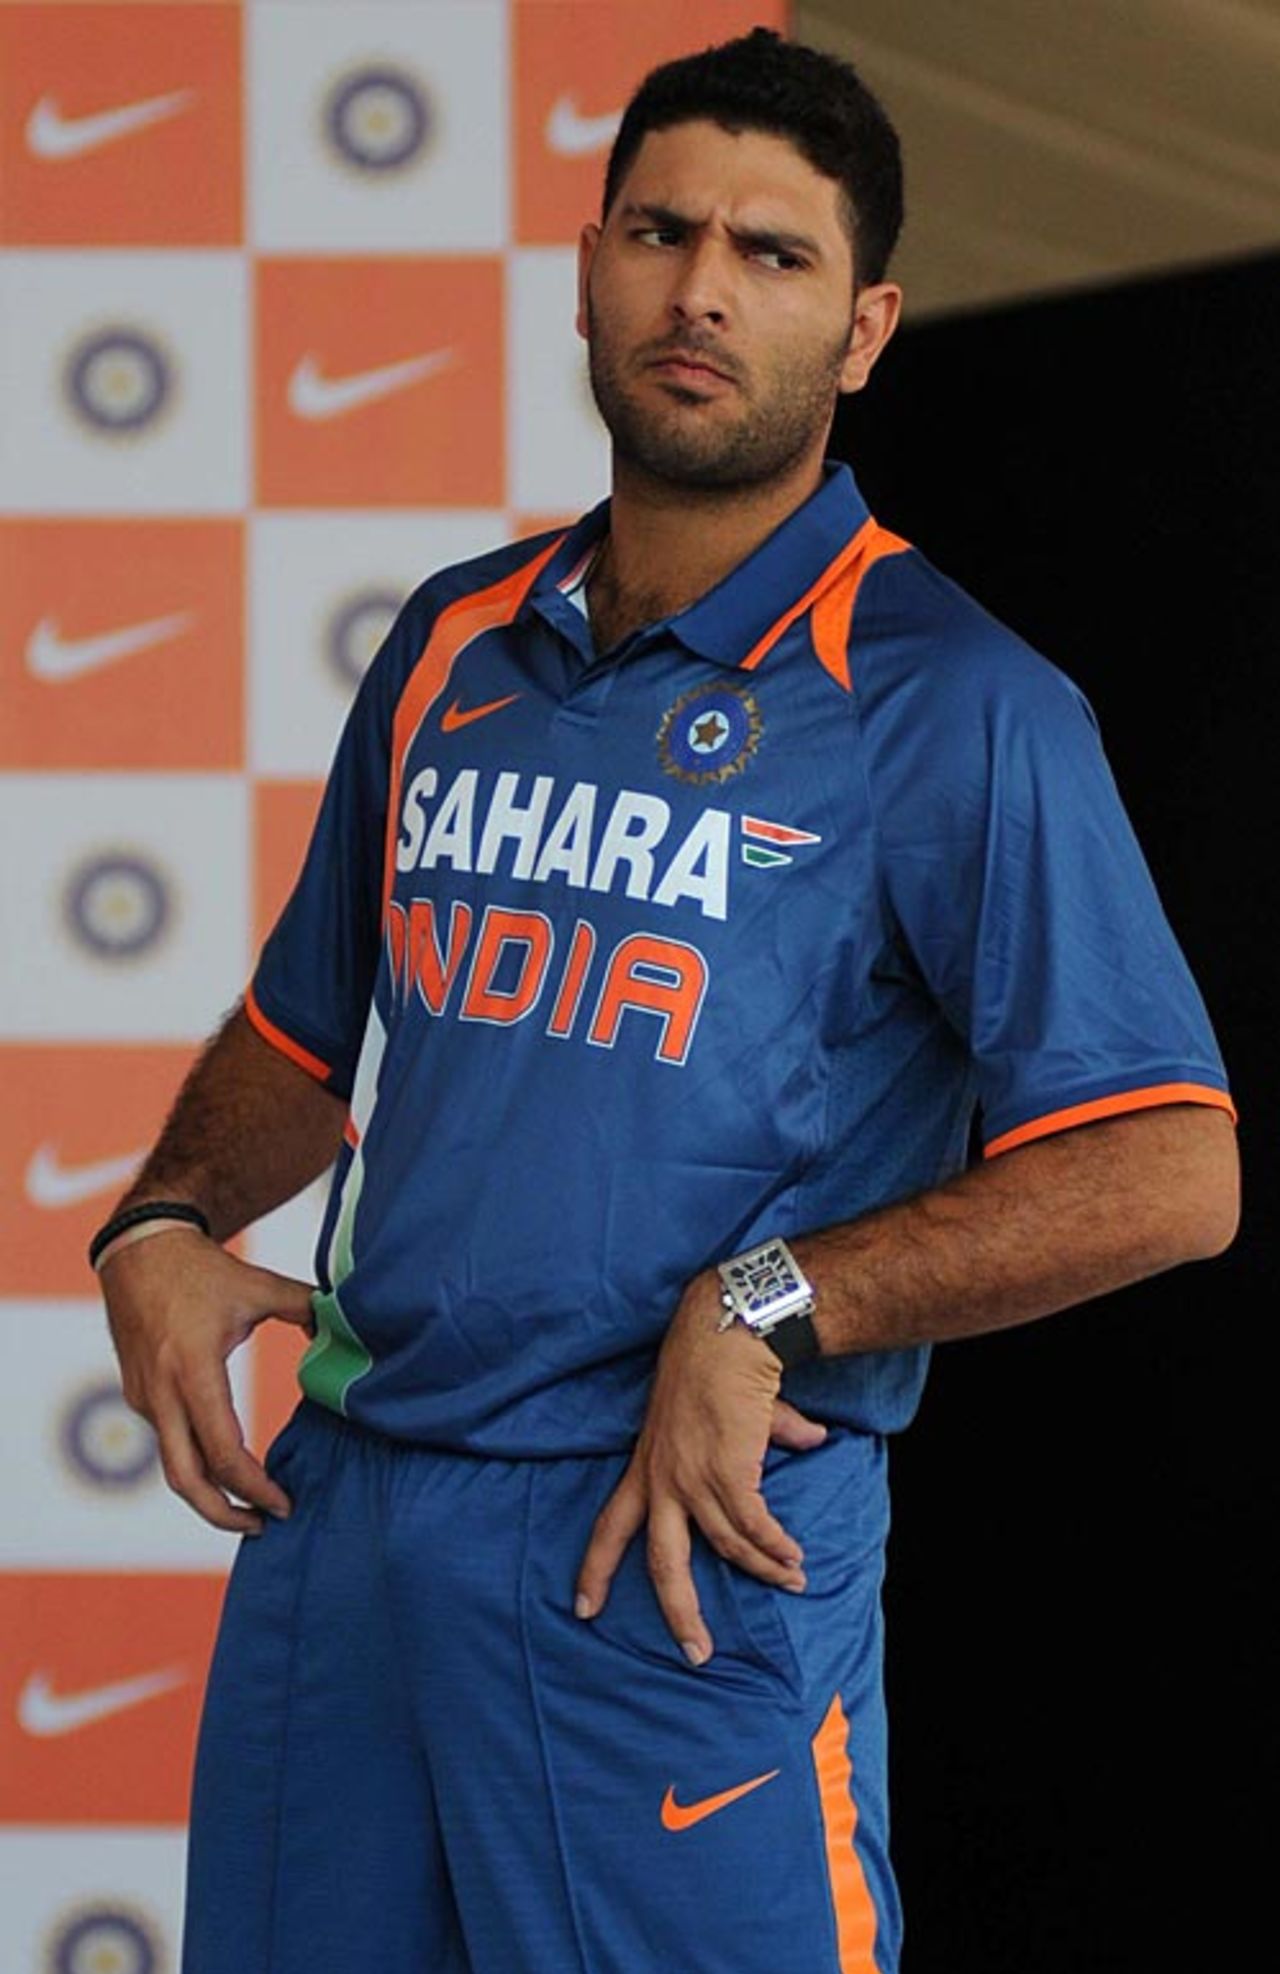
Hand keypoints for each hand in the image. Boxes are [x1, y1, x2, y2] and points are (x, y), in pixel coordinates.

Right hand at [101, 1228, 314, 1533]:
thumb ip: (307, 1307)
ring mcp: (144, 1397)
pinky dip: (195, 1464)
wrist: (139, 1250)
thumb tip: (343, 1328)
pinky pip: (168, 1443)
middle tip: (264, 1526)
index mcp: (193, 1369)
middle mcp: (162, 1392)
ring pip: (174, 1466)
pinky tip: (226, 1466)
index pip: (223, 1451)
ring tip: (249, 1506)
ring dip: (209, 1493)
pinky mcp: (138, 1395)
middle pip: (185, 1481)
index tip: (285, 1502)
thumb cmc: (202, 1269)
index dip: (255, 1486)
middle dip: (223, 1515)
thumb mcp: (259, 1285)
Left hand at [574, 1273, 826, 1663]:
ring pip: (726, 1544)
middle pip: (661, 1559)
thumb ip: (761, 1438)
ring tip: (791, 1580)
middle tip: (695, 1653)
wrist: (724, 1333)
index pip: (610, 1524)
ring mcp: (693, 1477)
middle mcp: (662, 1478)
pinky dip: (774, 1546)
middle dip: (678, 1611)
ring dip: (762, 1567)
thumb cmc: (718, 1364)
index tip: (582, 1606)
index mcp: (646, 1466)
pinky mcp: (729, 1471)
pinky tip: (793, 1557)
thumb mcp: (718, 1413)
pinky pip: (754, 1525)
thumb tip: (810, 1441)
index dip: (596, 1568)